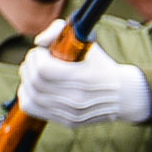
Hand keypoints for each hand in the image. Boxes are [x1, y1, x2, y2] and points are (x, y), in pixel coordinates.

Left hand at [17, 22, 150, 126]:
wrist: (124, 95)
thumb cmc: (102, 66)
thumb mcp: (89, 43)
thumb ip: (60, 31)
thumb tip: (39, 42)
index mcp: (84, 78)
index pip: (43, 69)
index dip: (37, 57)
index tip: (42, 51)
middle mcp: (77, 98)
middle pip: (35, 82)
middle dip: (30, 65)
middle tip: (36, 59)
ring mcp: (72, 112)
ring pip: (31, 95)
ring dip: (26, 79)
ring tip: (34, 72)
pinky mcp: (67, 121)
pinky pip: (33, 108)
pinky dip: (26, 96)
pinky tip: (32, 88)